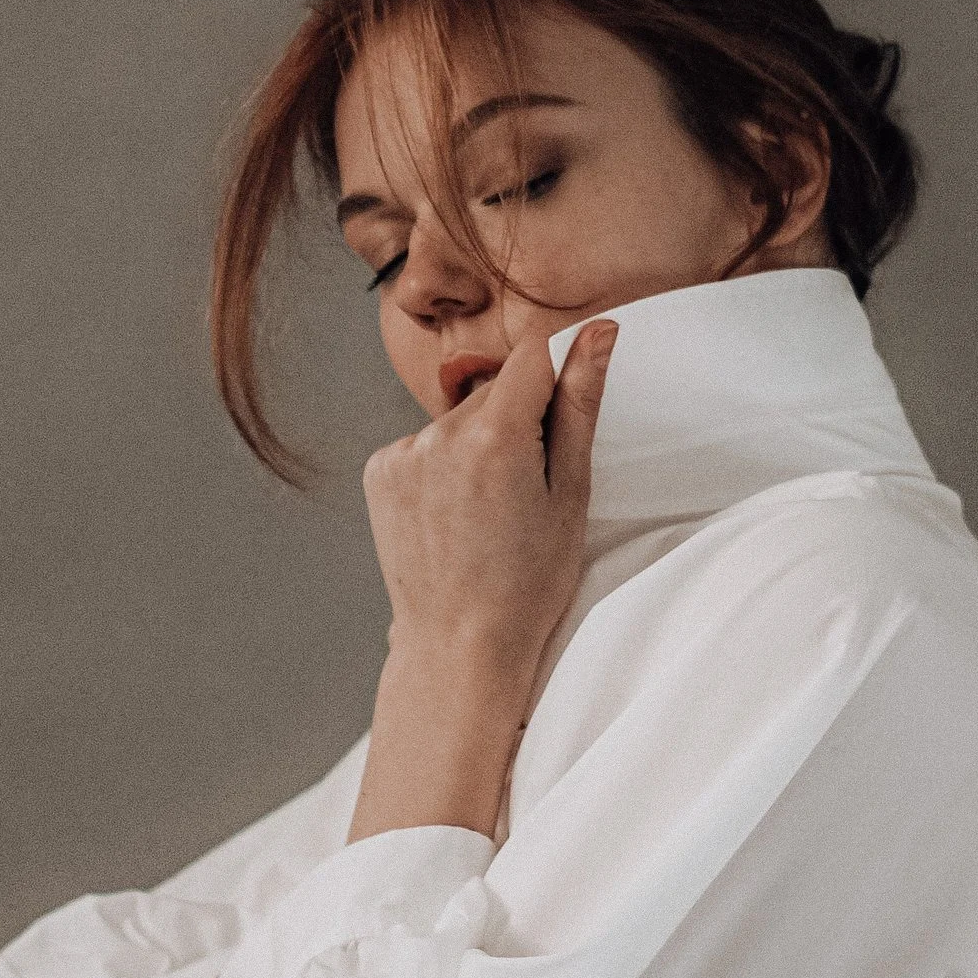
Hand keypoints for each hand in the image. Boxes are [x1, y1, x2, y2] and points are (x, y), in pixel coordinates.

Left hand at [363, 317, 616, 684]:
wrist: (458, 643)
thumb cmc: (528, 582)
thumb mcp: (570, 494)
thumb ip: (580, 404)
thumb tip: (598, 333)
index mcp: (495, 435)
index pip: (532, 355)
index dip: (555, 376)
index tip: (563, 410)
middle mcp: (438, 434)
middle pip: (494, 390)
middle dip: (517, 420)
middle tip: (527, 487)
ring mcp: (401, 452)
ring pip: (458, 418)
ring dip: (477, 443)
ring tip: (488, 509)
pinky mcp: (379, 470)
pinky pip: (424, 444)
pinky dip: (442, 466)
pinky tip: (455, 513)